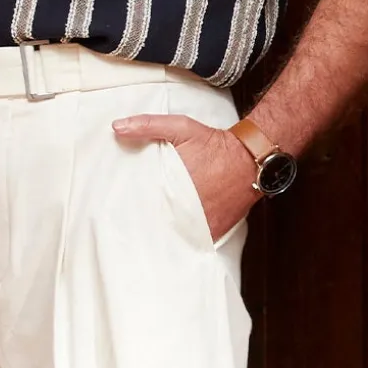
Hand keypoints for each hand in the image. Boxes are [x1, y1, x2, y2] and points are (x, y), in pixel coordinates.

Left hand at [112, 112, 259, 241]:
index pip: (142, 206)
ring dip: (164, 234)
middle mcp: (186, 210)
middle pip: (157, 224)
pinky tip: (174, 237)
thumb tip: (117, 127)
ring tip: (149, 235)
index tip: (119, 210)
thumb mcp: (181, 128)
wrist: (250, 158)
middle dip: (145, 224)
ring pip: (174, 236)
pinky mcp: (213, 231)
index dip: (130, 208)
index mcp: (172, 188)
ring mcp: (200, 224)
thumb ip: (148, 126)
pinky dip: (184, 239)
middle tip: (132, 224)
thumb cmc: (215, 145)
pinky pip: (193, 241)